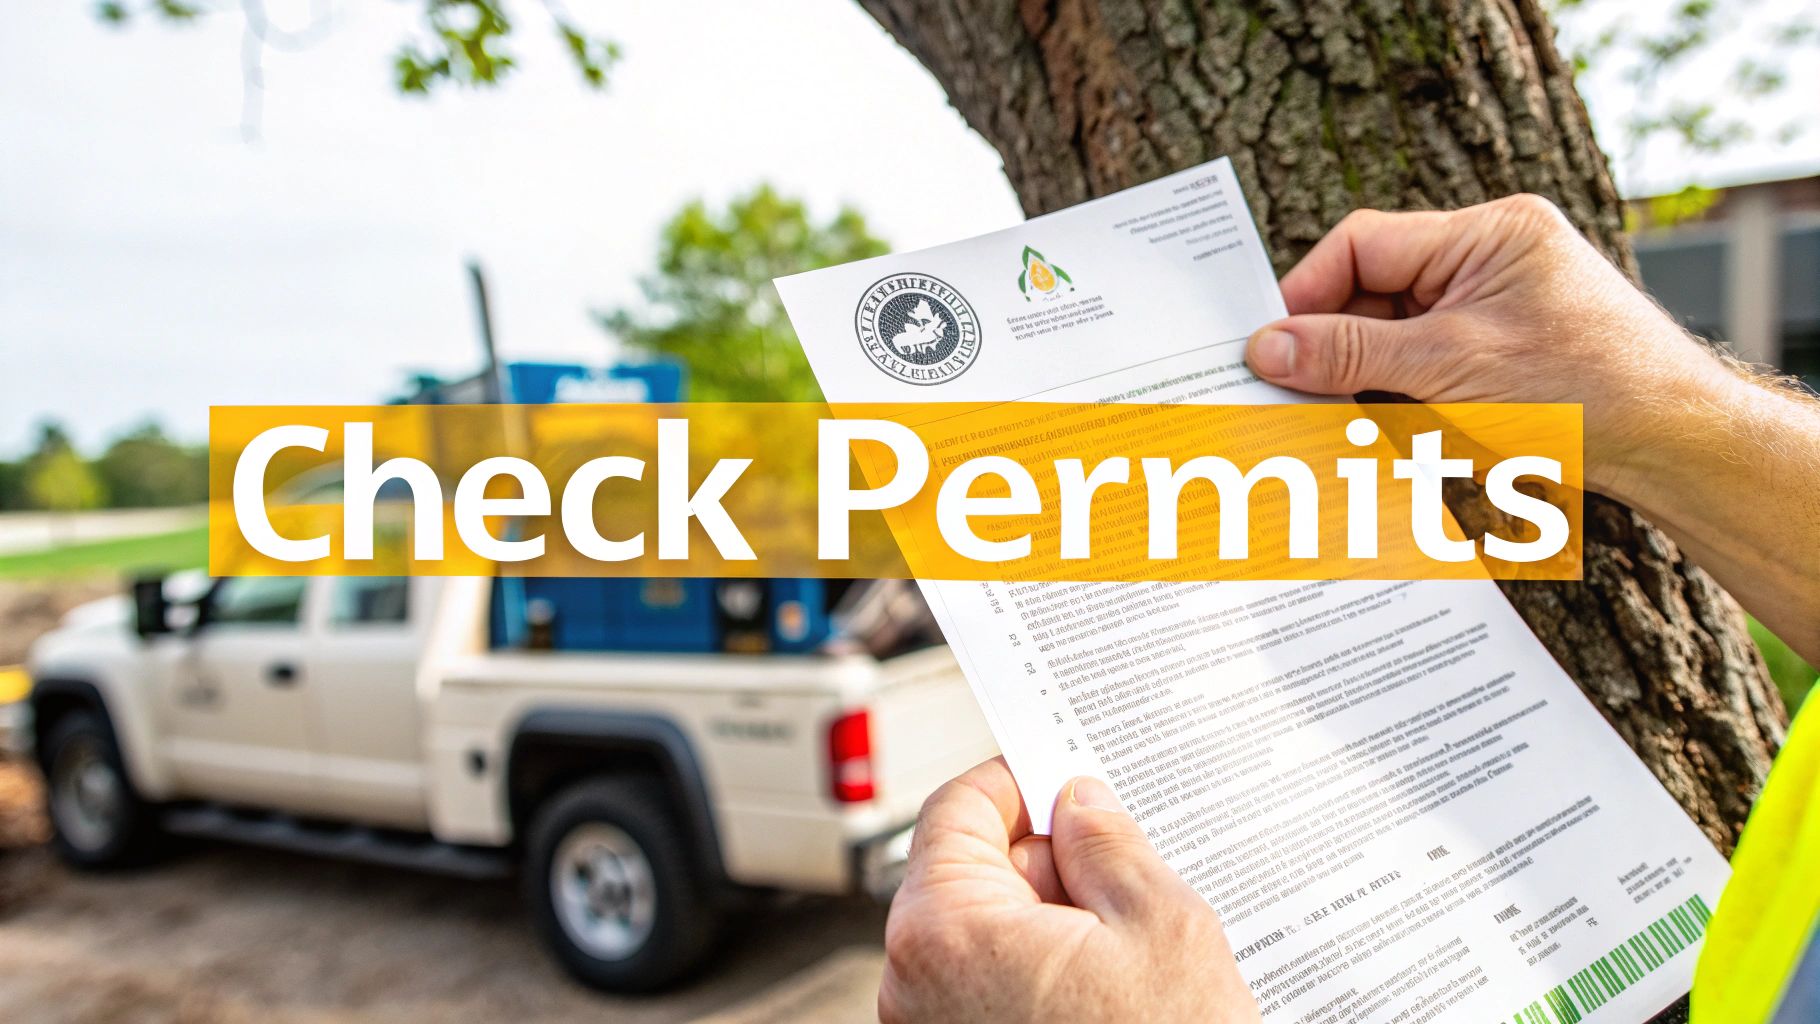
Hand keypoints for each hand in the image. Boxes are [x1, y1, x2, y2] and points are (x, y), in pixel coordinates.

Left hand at [879, 758, 1259, 1023]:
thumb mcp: (1159, 925)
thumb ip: (1108, 844)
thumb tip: (1080, 803)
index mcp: (947, 929)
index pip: (958, 809)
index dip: (1018, 781)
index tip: (1062, 777)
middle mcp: (914, 983)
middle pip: (970, 874)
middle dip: (1046, 864)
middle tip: (1122, 872)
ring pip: (986, 936)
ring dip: (1052, 925)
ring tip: (1129, 950)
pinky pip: (990, 990)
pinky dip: (1042, 975)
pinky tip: (1110, 992)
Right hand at [1243, 193, 1740, 503]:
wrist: (1673, 447)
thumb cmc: (1582, 391)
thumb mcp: (1447, 367)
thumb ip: (1350, 352)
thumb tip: (1267, 346)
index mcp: (1486, 234)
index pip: (1366, 243)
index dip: (1307, 291)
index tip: (1266, 340)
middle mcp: (1488, 263)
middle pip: (1373, 290)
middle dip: (1329, 341)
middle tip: (1278, 386)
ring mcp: (1492, 312)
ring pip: (1390, 336)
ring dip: (1357, 378)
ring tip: (1318, 417)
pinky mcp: (1495, 360)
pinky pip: (1419, 370)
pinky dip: (1390, 400)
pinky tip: (1366, 432)